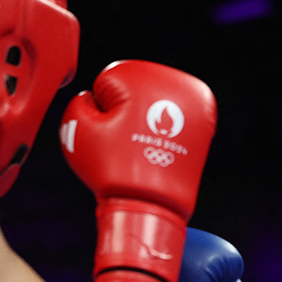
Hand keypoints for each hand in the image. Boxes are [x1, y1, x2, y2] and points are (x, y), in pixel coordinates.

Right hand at [60, 60, 216, 281]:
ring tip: (142, 147)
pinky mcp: (204, 122)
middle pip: (135, 90)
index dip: (101, 111)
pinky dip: (166, 129)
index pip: (108, 82)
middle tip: (126, 143)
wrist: (151, 205)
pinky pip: (176, 118)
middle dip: (126, 112)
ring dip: (147, 119)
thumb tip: (92, 98)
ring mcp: (193, 102)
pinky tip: (158, 147)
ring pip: (156, 104)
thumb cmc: (112, 169)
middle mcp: (174, 83)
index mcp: (141, 77)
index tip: (110, 133)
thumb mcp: (76, 131)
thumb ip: (78, 102)